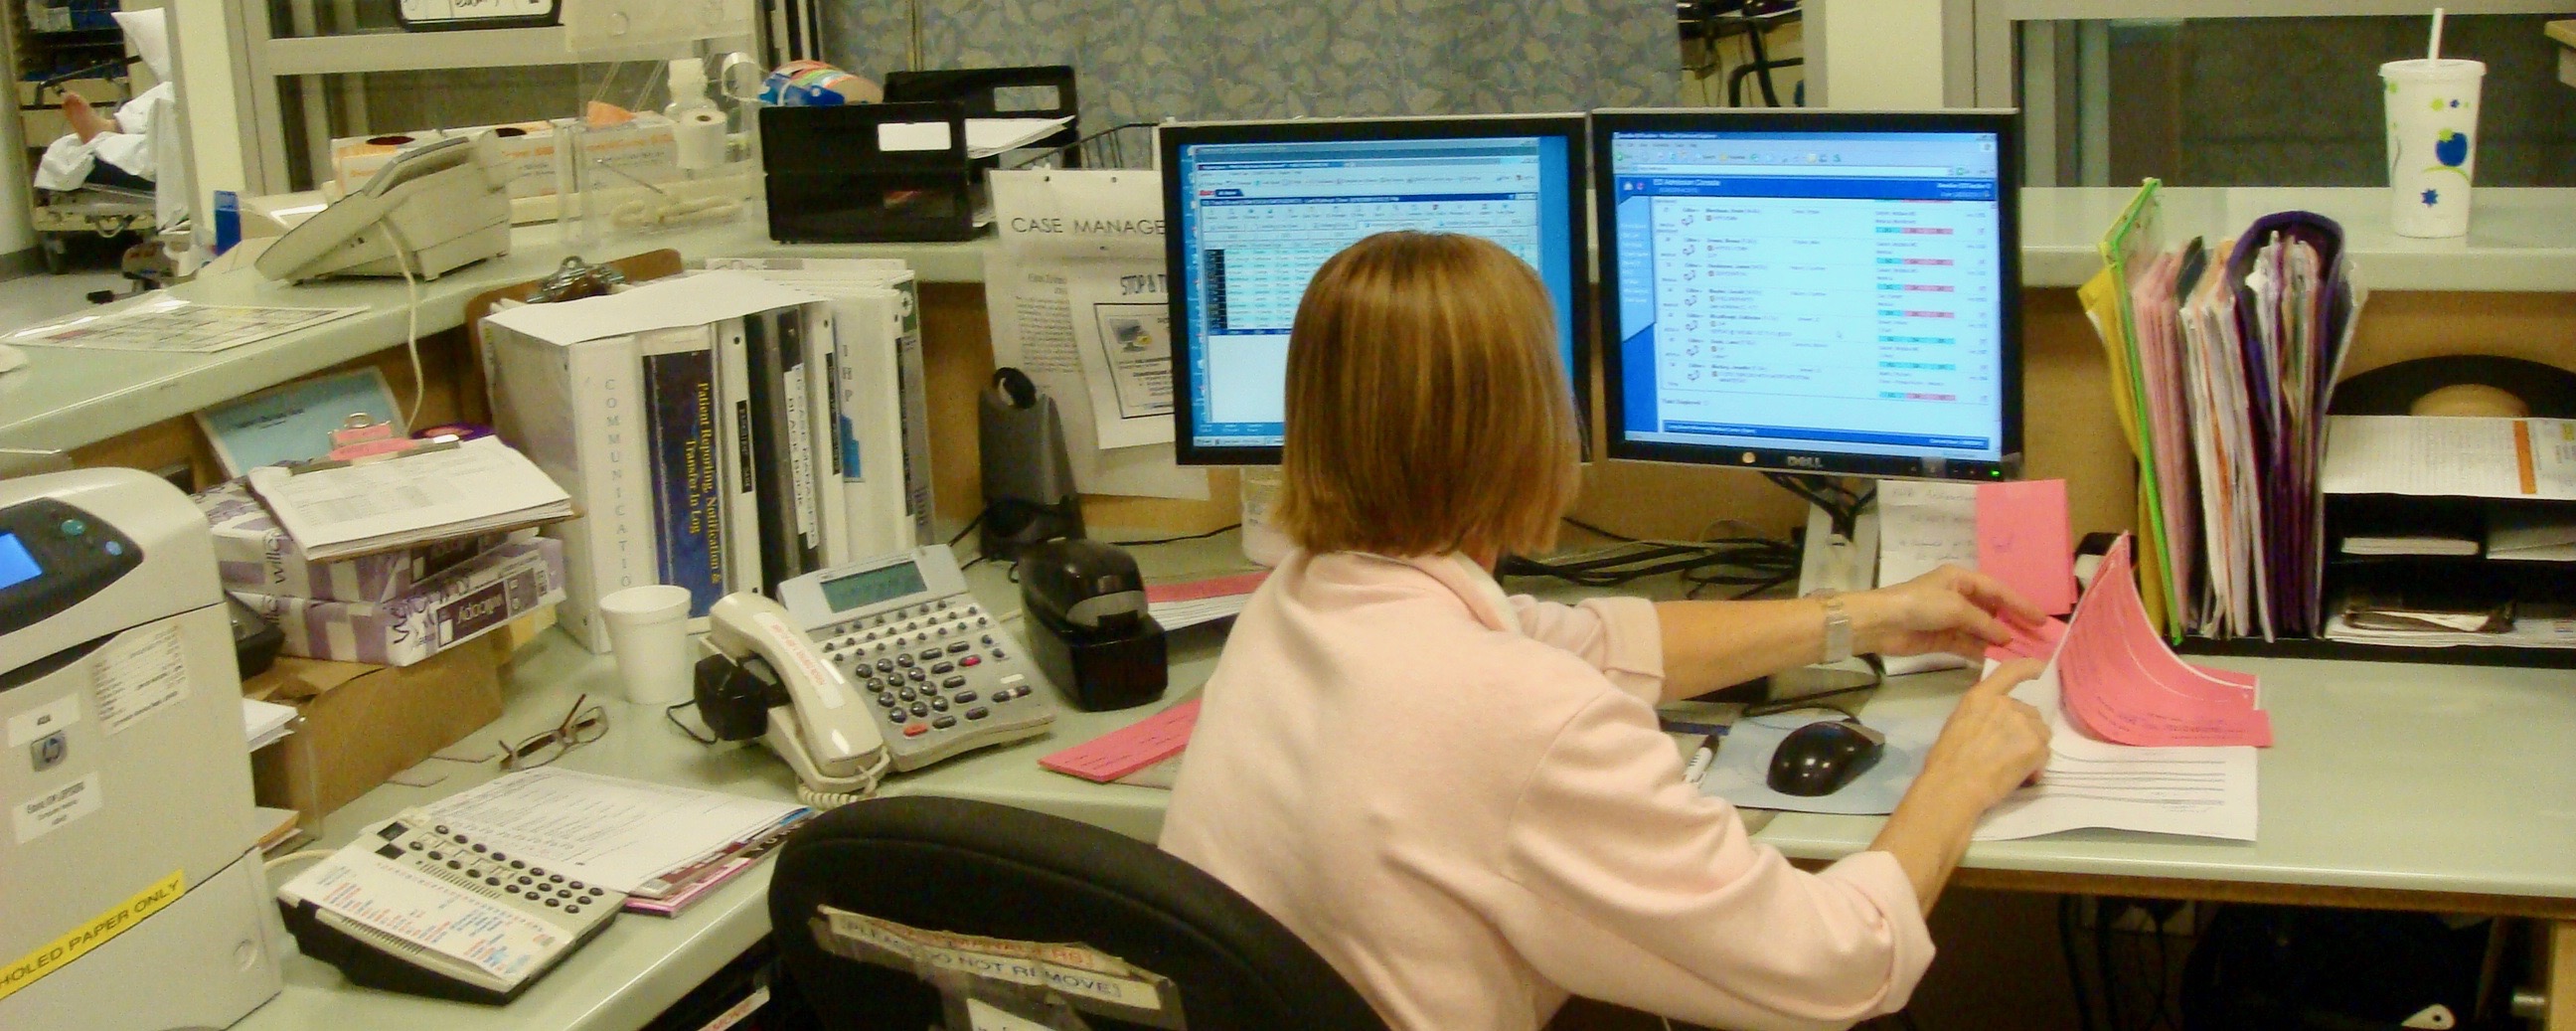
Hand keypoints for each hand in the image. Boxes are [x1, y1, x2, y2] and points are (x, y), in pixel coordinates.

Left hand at [1847, 564, 2046, 659]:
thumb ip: (1984, 622)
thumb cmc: (1919, 604)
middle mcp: (1958, 596)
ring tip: (2025, 654)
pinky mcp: (1942, 639)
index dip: (2020, 603)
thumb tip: (2007, 637)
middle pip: (1992, 610)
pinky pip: (1968, 645)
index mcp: (1961, 579)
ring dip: (2000, 641)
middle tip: (2038, 638)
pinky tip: (2000, 662)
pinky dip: (1983, 652)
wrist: (1881, 623)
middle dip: (2013, 624)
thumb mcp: (1956, 608)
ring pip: (1982, 630)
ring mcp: (1950, 619)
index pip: (1998, 590)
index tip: (2041, 618)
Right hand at [1913, 659, 2051, 810]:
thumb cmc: (1946, 761)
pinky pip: (2045, 755)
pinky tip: (2021, 778)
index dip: (2028, 668)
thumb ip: (1981, 716)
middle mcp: (2005, 704)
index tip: (2040, 668)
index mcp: (1981, 697)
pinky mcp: (2035, 745)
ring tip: (2015, 768)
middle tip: (2010, 753)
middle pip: (2030, 713)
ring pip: (2041, 734)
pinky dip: (2035, 767)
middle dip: (2025, 731)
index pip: (2010, 672)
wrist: (1954, 785)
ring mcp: (2023, 723)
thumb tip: (1996, 728)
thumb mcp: (1958, 724)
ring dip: (2032, 748)